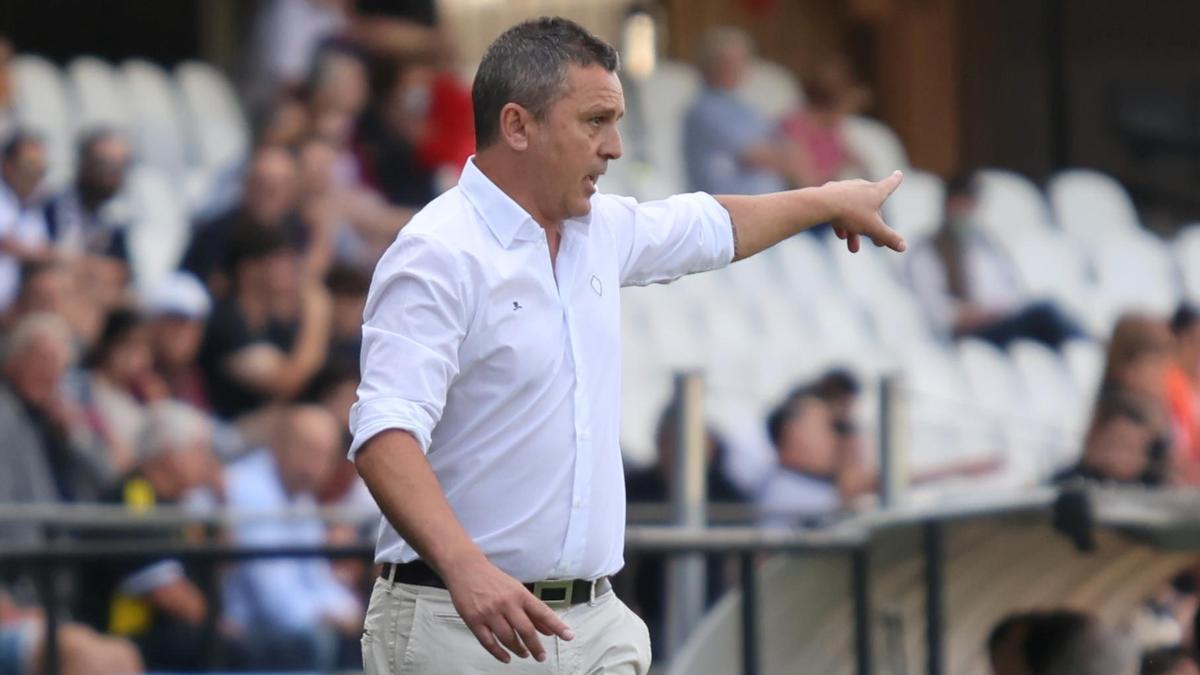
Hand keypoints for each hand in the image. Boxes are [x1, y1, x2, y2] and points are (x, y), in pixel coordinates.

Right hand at [441, 554, 573, 663]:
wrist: (466, 568)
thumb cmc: (491, 578)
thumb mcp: (516, 589)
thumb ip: (532, 610)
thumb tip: (548, 629)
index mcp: (519, 594)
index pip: (543, 612)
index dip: (557, 625)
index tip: (568, 636)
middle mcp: (506, 603)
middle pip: (526, 630)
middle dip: (536, 646)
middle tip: (541, 656)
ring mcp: (489, 613)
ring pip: (508, 639)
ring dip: (519, 650)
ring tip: (524, 654)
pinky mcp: (474, 620)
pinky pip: (488, 642)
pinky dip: (499, 653)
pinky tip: (506, 657)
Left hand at [827, 170, 905, 252]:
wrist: (822, 204)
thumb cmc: (851, 213)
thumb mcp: (873, 228)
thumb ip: (888, 237)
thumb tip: (904, 247)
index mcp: (876, 191)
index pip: (890, 184)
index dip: (895, 180)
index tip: (899, 173)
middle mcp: (862, 186)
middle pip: (872, 208)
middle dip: (874, 228)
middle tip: (877, 244)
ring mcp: (845, 189)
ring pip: (854, 212)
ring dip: (855, 231)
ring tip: (852, 248)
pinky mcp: (830, 193)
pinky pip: (839, 209)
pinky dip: (842, 223)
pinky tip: (840, 235)